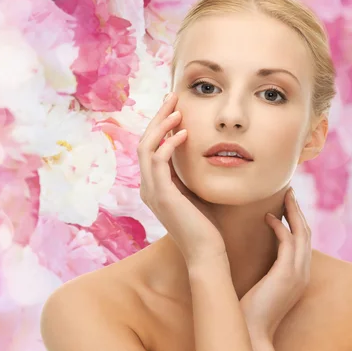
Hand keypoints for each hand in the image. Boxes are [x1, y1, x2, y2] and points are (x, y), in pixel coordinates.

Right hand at [138, 92, 225, 265]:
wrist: (206, 252)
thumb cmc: (207, 224)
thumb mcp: (197, 190)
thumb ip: (191, 172)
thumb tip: (203, 150)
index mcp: (155, 186)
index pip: (151, 147)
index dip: (160, 124)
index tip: (175, 107)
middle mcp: (148, 187)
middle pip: (144, 142)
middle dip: (158, 117)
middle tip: (172, 97)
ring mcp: (152, 191)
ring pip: (147, 148)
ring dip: (161, 125)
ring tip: (177, 109)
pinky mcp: (162, 195)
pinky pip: (158, 161)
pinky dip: (169, 144)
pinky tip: (184, 133)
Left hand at [239, 187, 311, 341]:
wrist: (251, 332)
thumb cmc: (250, 310)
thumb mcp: (262, 285)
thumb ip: (265, 270)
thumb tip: (251, 252)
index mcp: (299, 275)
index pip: (303, 241)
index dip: (297, 221)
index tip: (288, 205)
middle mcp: (303, 272)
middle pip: (306, 233)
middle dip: (298, 211)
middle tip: (290, 192)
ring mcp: (298, 273)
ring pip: (302, 233)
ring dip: (293, 212)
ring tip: (285, 195)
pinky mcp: (287, 273)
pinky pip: (288, 241)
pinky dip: (280, 226)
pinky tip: (268, 217)